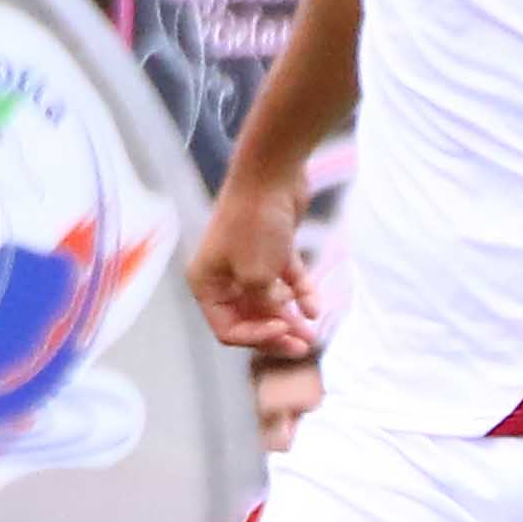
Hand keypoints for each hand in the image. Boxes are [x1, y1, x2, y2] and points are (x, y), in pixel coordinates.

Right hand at [190, 170, 320, 357]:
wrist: (270, 175)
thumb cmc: (253, 225)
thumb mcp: (256, 276)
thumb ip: (263, 306)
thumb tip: (276, 320)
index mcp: (207, 285)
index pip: (227, 329)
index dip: (255, 337)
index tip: (281, 331)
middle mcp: (224, 277)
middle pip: (249, 318)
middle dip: (275, 334)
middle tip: (303, 347)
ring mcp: (248, 262)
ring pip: (269, 301)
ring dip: (290, 319)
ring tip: (313, 334)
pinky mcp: (272, 249)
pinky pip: (285, 280)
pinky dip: (300, 293)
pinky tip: (315, 308)